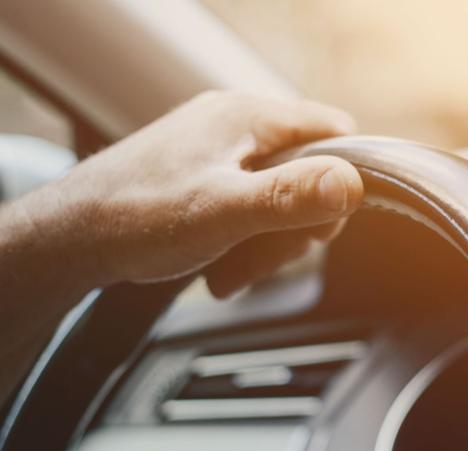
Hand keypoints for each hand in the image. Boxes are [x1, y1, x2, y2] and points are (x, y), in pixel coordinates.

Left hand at [15, 91, 363, 295]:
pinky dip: (244, 241)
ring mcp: (219, 151)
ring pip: (280, 197)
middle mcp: (236, 126)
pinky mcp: (205, 177)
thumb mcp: (222, 211)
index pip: (333, 131)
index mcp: (247, 117)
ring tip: (231, 269)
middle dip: (296, 226)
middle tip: (267, 255)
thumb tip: (352, 183)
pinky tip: (220, 265)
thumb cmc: (135, 217)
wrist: (69, 238)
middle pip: (308, 173)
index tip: (321, 222)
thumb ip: (288, 196)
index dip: (342, 178)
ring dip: (266, 242)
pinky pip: (250, 207)